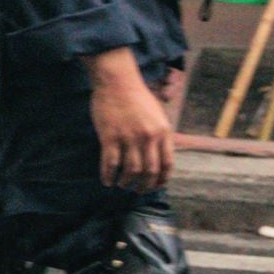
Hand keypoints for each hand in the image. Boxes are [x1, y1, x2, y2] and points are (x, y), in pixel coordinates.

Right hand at [87, 48, 174, 191]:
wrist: (117, 82)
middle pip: (150, 172)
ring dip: (126, 182)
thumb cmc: (136, 97)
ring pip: (131, 171)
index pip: (167, 165)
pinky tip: (106, 180)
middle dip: (144, 186)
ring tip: (122, 185)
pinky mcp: (109, 137)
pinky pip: (110, 163)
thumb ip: (160, 135)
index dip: (161, 180)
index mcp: (163, 132)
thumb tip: (160, 155)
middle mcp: (148, 137)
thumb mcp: (158, 115)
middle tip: (137, 190)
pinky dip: (108, 175)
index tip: (154, 186)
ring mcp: (129, 138)